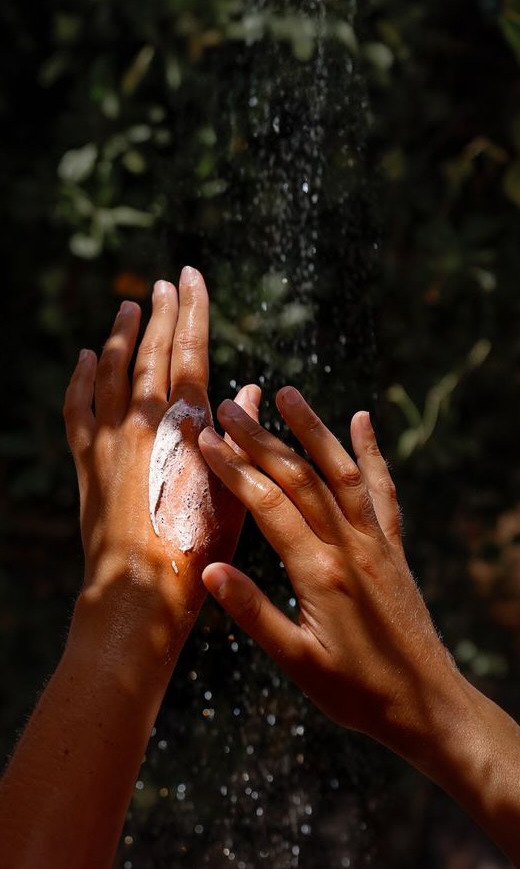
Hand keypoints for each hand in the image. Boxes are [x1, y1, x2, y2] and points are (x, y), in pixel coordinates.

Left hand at [63, 267, 259, 668]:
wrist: (143, 590)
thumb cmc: (199, 546)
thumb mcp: (236, 491)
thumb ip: (240, 434)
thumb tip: (248, 389)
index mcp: (185, 424)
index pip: (189, 350)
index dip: (192, 311)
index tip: (191, 278)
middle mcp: (144, 421)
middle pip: (150, 351)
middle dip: (159, 313)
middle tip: (163, 282)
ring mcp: (111, 438)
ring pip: (111, 371)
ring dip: (119, 335)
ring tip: (126, 306)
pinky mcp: (88, 461)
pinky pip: (78, 407)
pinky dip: (81, 379)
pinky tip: (87, 359)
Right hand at [198, 388, 462, 751]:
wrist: (427, 704)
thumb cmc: (358, 692)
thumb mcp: (298, 663)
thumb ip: (254, 614)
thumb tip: (208, 569)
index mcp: (320, 573)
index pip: (268, 505)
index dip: (234, 470)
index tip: (206, 440)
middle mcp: (350, 546)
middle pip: (300, 477)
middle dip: (261, 438)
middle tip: (230, 405)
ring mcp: (377, 542)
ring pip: (342, 472)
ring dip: (313, 429)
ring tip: (288, 394)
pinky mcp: (393, 548)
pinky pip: (382, 490)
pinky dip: (372, 452)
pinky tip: (362, 420)